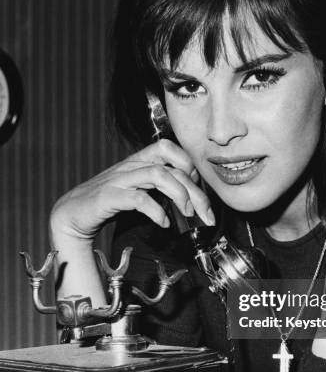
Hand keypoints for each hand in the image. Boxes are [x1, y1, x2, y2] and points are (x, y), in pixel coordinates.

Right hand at [50, 139, 214, 241]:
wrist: (72, 214)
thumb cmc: (109, 202)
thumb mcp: (138, 189)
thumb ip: (159, 187)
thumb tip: (191, 196)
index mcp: (137, 161)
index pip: (168, 148)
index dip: (189, 164)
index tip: (200, 189)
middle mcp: (129, 166)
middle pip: (171, 166)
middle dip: (195, 191)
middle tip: (207, 214)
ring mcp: (118, 180)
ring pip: (157, 175)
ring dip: (179, 195)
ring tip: (188, 214)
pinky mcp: (108, 197)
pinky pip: (138, 198)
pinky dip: (155, 211)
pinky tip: (164, 223)